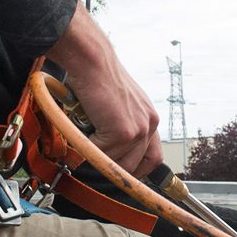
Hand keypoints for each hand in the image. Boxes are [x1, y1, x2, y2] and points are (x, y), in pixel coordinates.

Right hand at [47, 2, 162, 176]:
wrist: (93, 62)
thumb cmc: (98, 78)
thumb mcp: (119, 105)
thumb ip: (120, 126)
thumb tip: (107, 150)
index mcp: (149, 118)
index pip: (153, 158)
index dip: (136, 169)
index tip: (122, 174)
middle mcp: (149, 124)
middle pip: (135, 166)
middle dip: (112, 166)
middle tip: (94, 157)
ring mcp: (138, 130)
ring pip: (116, 162)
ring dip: (97, 155)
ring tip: (85, 137)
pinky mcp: (124, 132)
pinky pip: (102, 154)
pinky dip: (88, 147)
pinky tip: (83, 130)